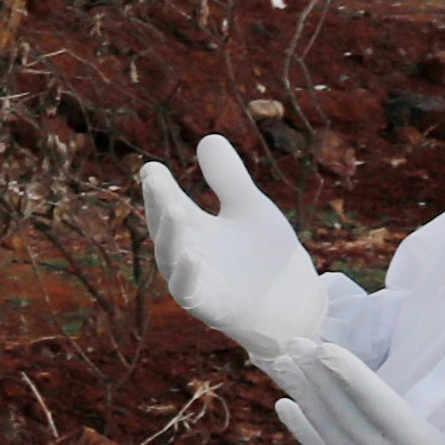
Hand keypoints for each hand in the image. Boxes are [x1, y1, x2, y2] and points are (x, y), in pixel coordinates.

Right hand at [133, 134, 329, 358]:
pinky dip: (188, 276)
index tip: (151, 167)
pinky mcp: (208, 307)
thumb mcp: (249, 207)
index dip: (158, 187)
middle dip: (159, 204)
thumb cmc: (265, 257)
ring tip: (175, 209)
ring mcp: (195, 281)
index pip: (168, 204)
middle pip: (166, 227)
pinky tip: (192, 257)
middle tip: (155, 180)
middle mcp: (187, 253)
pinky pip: (190, 292)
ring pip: (172, 258)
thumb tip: (208, 137)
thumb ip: (228, 178)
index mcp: (194, 229)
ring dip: (171, 236)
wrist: (293, 302)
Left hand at [259, 342, 444, 444]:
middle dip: (317, 378)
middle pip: (344, 416)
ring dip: (307, 397)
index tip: (322, 347)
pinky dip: (306, 431)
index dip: (350, 376)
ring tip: (284, 362)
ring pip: (331, 433)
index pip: (378, 408)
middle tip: (292, 341)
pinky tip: (287, 406)